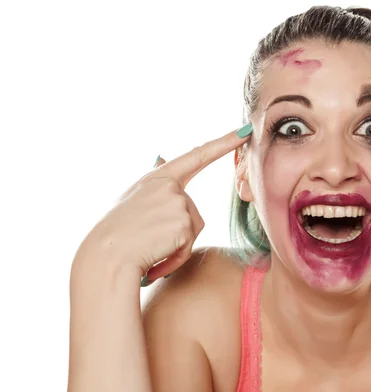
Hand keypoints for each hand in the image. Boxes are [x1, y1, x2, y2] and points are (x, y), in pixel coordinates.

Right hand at [74, 127, 250, 284]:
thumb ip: (156, 184)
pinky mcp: (184, 223)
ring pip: (193, 228)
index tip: (244, 132)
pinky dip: (175, 257)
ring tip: (149, 247)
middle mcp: (170, 186)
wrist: (104, 259)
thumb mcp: (133, 198)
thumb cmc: (115, 234)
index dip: (223, 143)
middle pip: (192, 210)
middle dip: (177, 230)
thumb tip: (164, 160)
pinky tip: (155, 257)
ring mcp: (178, 203)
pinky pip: (189, 244)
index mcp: (157, 177)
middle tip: (147, 238)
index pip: (197, 155)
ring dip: (176, 244)